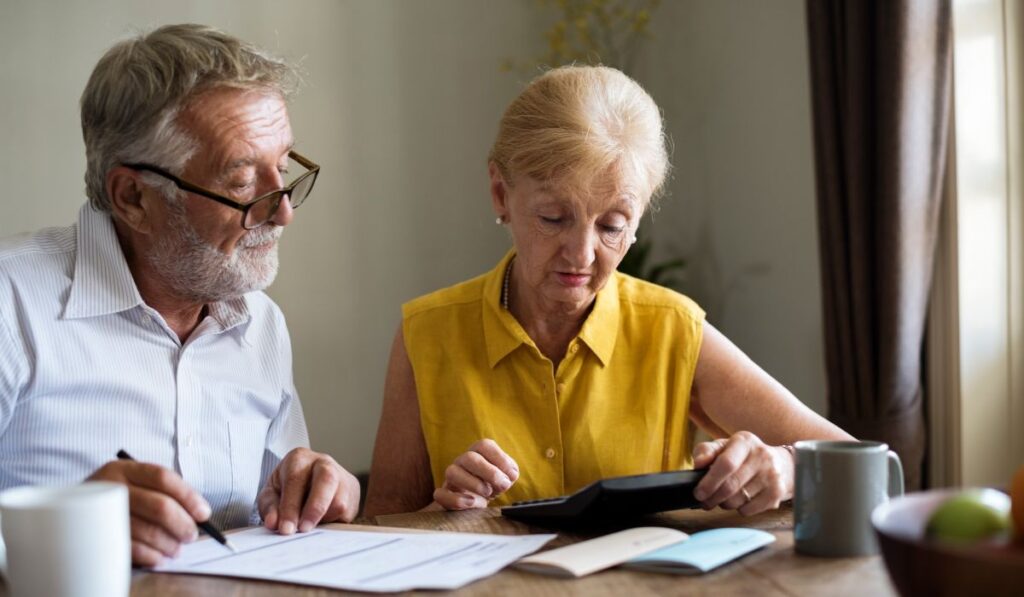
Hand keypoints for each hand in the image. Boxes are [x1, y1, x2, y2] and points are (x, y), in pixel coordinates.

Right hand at [88, 460, 210, 566]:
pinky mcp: (96, 536)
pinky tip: (159, 557)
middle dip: (182, 524)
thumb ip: (162, 492)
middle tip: (191, 535)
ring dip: (169, 544)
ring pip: (148, 530)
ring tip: (176, 549)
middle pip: (159, 506)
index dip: (188, 496)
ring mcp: (101, 512)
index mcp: (124, 468)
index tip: (203, 513)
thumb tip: (198, 514)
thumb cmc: (115, 499)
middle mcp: (111, 486)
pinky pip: (131, 549)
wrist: (67, 513)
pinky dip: (151, 556)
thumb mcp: (133, 484)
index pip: (163, 477)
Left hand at [257, 448, 359, 533]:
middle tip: (304, 530)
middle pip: (327, 479)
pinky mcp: (354, 491)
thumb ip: (270, 507)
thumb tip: (274, 523)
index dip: (291, 507)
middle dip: (315, 507)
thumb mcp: (271, 494)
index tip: (286, 529)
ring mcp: (342, 475)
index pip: (295, 480)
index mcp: (299, 458)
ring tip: (310, 524)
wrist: (306, 481)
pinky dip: (333, 522)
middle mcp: (323, 462)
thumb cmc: (286, 488)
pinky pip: (347, 513)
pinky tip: (321, 520)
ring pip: (340, 501)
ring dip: (323, 519)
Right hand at [433, 439, 518, 509]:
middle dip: (490, 473)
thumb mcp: (506, 477)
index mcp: (478, 452)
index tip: (511, 476)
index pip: (484, 445)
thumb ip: (510, 473)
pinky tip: (472, 503)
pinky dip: (457, 500)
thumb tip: (509, 475)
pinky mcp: (444, 495)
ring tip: (488, 493)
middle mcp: (462, 461)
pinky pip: (440, 494)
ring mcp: (451, 477)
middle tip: (503, 486)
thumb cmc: (493, 485)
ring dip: (474, 484)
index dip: (500, 459)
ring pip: (452, 472)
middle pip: (469, 457)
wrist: (477, 502)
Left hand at [691, 431, 793, 515]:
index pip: (726, 463)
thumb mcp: (723, 447)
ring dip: (724, 504)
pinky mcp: (777, 493)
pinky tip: (740, 501)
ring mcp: (772, 475)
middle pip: (731, 486)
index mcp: (744, 441)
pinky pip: (749, 510)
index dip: (709, 481)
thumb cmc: (743, 456)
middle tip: (704, 501)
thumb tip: (698, 463)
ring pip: (738, 500)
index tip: (698, 492)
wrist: (780, 464)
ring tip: (722, 498)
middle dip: (712, 497)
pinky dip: (739, 509)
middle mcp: (761, 456)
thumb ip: (706, 451)